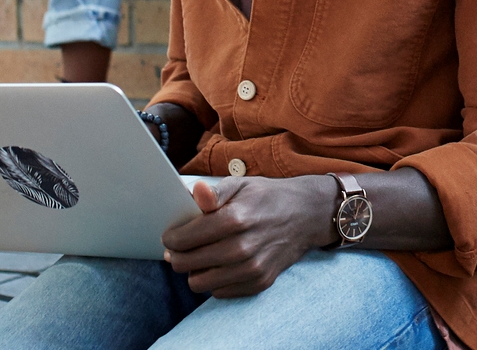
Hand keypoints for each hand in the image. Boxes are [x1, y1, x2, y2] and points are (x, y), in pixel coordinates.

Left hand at [162, 175, 338, 297]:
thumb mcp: (240, 184)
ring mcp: (251, 269)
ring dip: (194, 270)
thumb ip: (213, 192)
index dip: (170, 238)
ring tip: (201, 255)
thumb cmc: (266, 197)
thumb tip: (196, 193)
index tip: (171, 235)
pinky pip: (219, 292)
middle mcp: (242, 248)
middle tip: (180, 247)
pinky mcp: (259, 283)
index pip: (182, 240)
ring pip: (199, 283)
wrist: (306, 215)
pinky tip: (221, 264)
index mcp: (234, 219)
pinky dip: (215, 280)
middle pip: (186, 264)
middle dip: (177, 255)